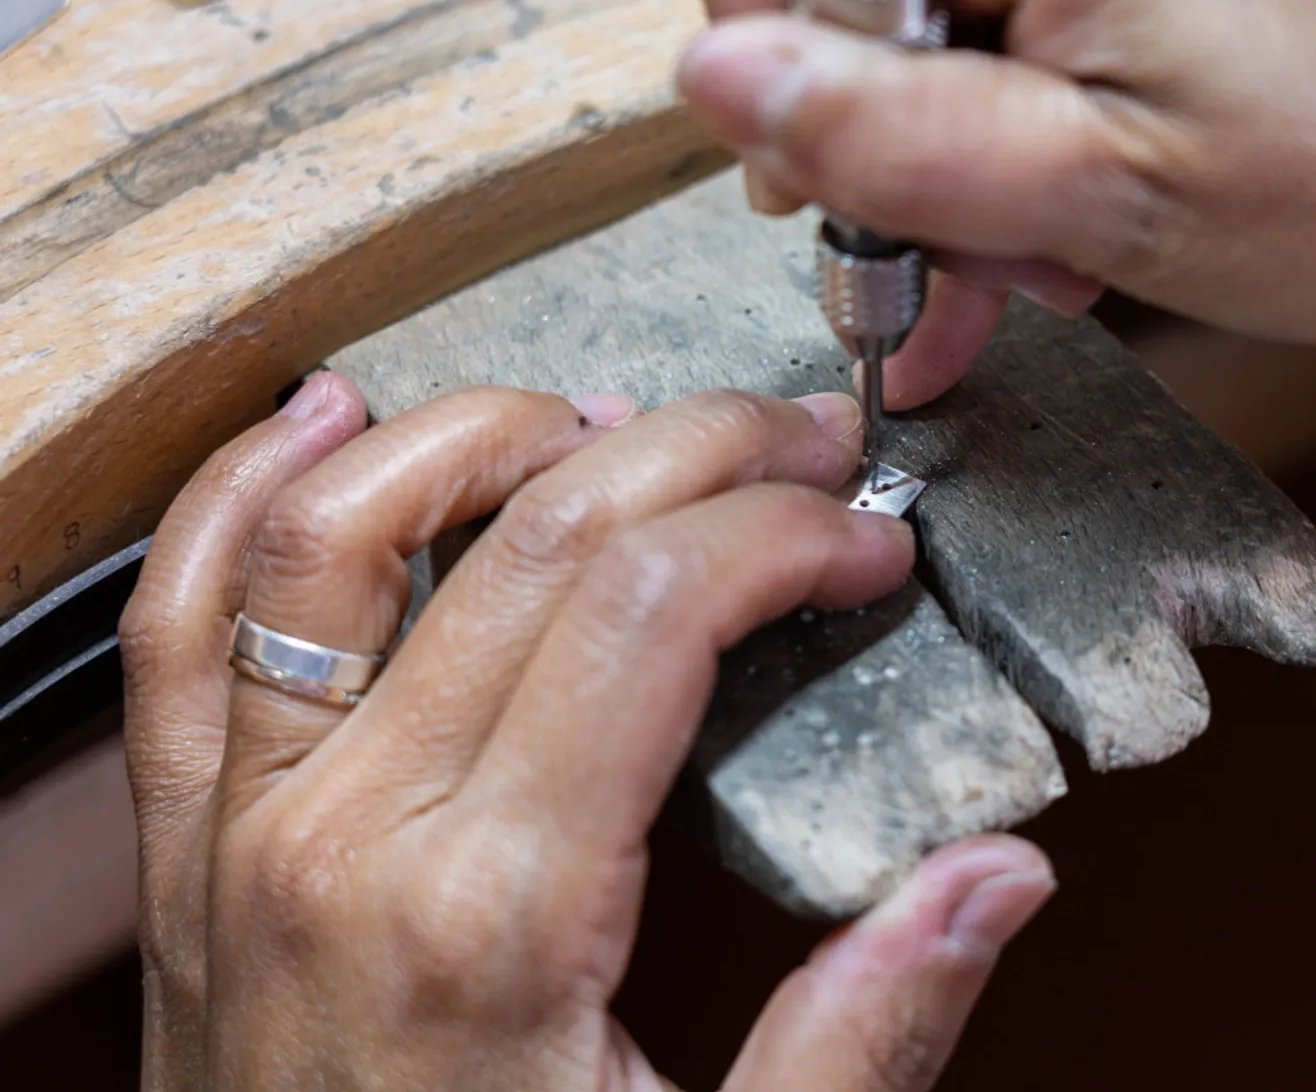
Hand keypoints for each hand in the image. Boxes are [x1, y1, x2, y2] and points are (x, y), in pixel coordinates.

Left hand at [121, 372, 1054, 1090]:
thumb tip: (1001, 875)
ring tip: (608, 419)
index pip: (655, 609)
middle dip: (698, 452)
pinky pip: (178, 622)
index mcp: (500, 912)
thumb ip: (863, 1031)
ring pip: (339, 531)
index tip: (866, 541)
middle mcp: (353, 836)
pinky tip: (324, 422)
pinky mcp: (192, 842)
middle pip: (537, 537)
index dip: (785, 535)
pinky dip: (239, 494)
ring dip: (484, 431)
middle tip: (797, 445)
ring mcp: (247, 826)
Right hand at [680, 0, 1315, 414]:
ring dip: (946, 168)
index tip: (806, 176)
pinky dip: (1010, 148)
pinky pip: (1012, 37)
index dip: (769, 44)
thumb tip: (710, 76)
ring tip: (1023, 274)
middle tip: (922, 260)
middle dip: (870, 133)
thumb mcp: (1105, 192)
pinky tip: (1049, 244)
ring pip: (930, 25)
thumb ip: (893, 133)